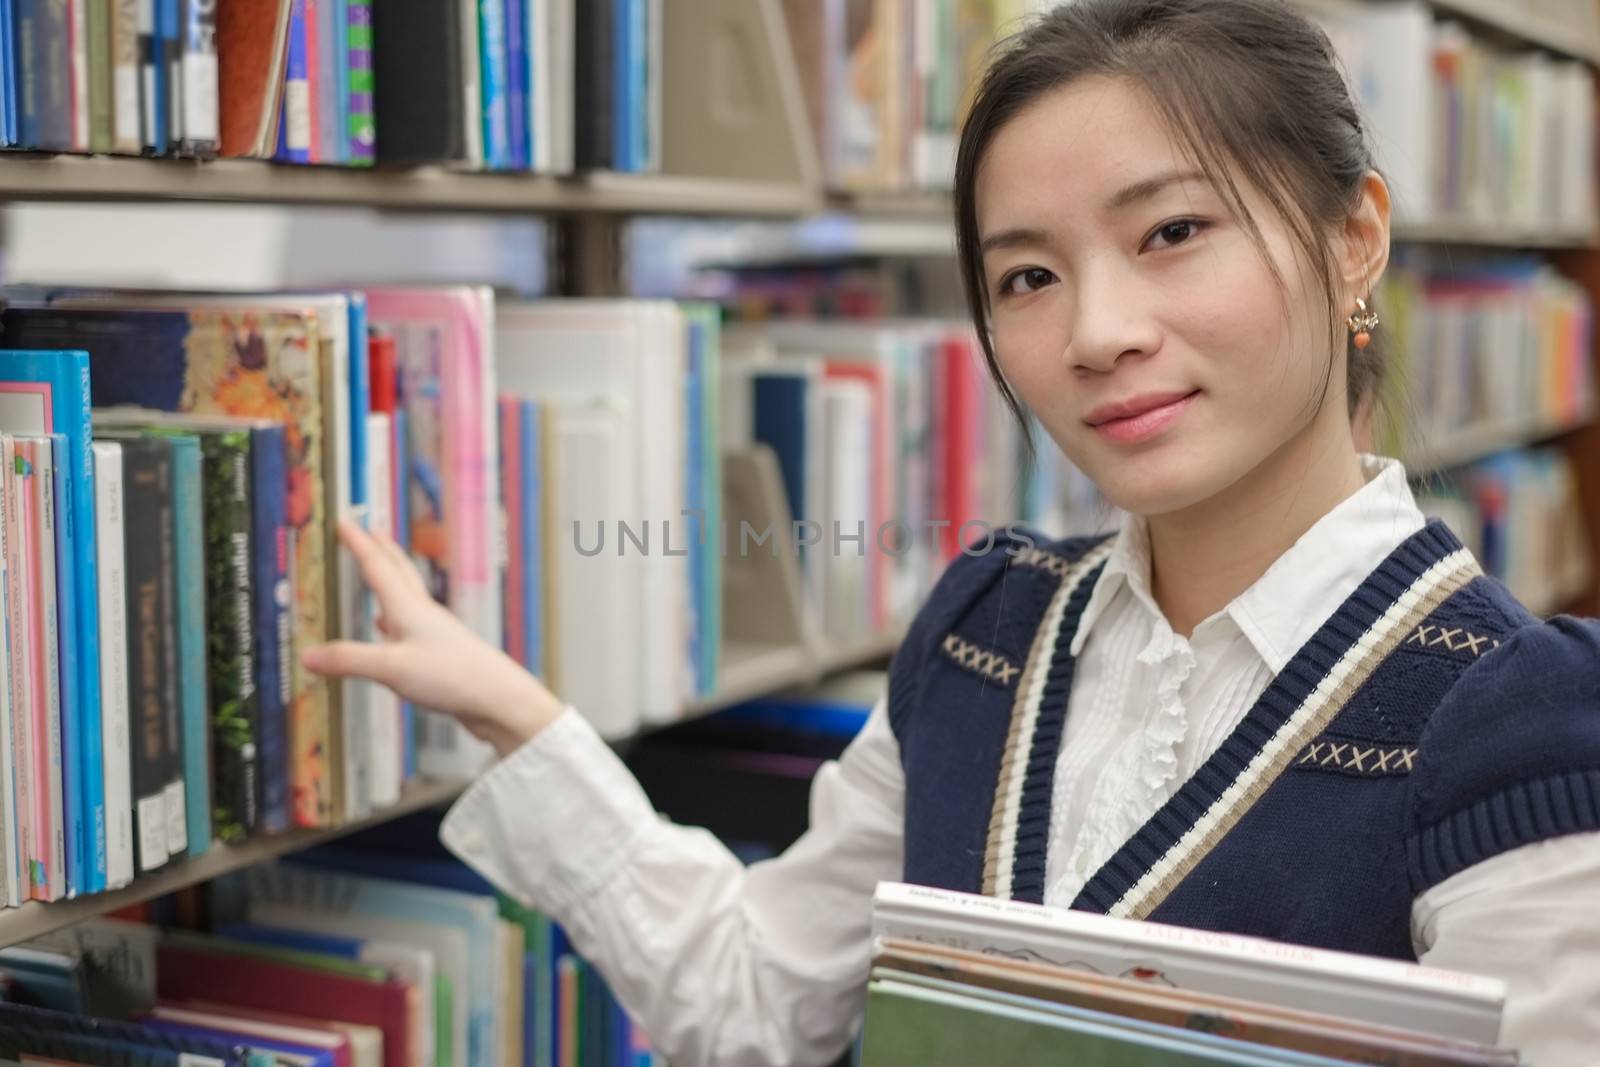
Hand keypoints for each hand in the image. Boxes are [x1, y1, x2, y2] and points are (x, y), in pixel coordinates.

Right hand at [301, 518, 564, 757]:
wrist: (499, 699)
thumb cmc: (451, 678)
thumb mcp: (391, 669)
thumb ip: (348, 661)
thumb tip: (306, 655)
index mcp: (409, 609)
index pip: (378, 568)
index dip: (359, 544)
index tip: (345, 521)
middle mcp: (423, 614)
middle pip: (400, 573)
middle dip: (382, 550)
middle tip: (370, 531)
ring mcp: (435, 633)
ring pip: (407, 597)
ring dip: (391, 580)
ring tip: (380, 572)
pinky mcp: (442, 654)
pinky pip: (412, 625)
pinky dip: (395, 618)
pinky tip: (389, 628)